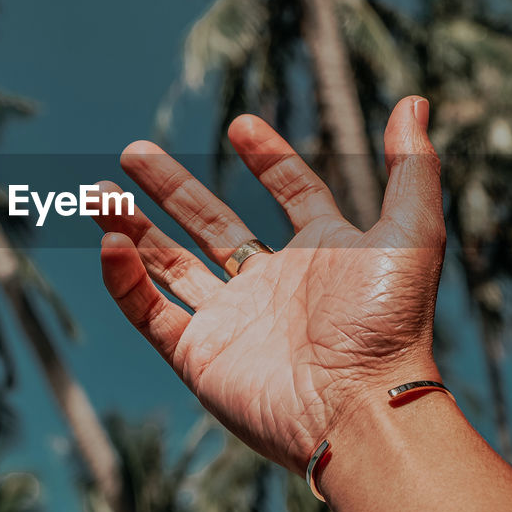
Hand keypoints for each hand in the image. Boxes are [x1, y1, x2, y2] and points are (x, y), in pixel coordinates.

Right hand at [94, 96, 445, 472]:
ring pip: (169, 264)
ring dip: (132, 227)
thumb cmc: (388, 325)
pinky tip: (111, 243)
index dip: (268, 157)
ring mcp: (232, 320)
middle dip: (171, 187)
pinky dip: (125, 280)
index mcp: (323, 252)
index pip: (292, 192)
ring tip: (98, 194)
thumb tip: (413, 101)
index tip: (240, 126)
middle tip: (132, 151)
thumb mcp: (412, 233)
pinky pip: (150, 311)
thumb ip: (411, 166)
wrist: (359, 410)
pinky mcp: (200, 356)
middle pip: (210, 223)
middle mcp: (273, 284)